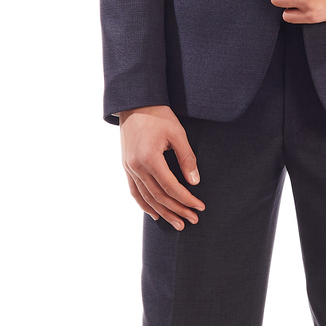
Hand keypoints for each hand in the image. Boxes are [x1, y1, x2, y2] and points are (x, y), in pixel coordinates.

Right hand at [118, 104, 204, 229]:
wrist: (135, 103)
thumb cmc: (159, 115)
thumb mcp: (177, 133)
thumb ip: (187, 158)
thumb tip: (194, 182)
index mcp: (150, 158)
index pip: (171, 187)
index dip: (186, 199)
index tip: (200, 207)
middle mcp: (136, 167)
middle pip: (159, 196)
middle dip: (177, 210)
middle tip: (193, 220)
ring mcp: (129, 168)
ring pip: (146, 197)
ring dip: (163, 212)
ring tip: (177, 223)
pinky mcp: (126, 166)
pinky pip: (135, 191)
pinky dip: (144, 204)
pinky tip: (155, 213)